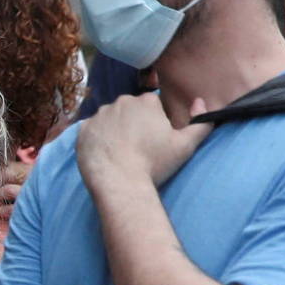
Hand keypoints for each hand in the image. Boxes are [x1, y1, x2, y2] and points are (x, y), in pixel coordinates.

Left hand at [76, 89, 210, 191]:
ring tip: (122, 153)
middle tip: (139, 149)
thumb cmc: (154, 164)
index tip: (155, 142)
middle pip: (131, 110)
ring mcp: (100, 114)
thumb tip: (201, 101)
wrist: (119, 182)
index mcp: (146, 101)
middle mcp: (121, 101)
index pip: (153, 107)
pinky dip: (99, 139)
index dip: (156, 124)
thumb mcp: (186, 146)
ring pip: (111, 119)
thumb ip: (201, 122)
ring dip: (116, 130)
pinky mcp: (83, 129)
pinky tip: (107, 155)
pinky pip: (93, 130)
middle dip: (135, 124)